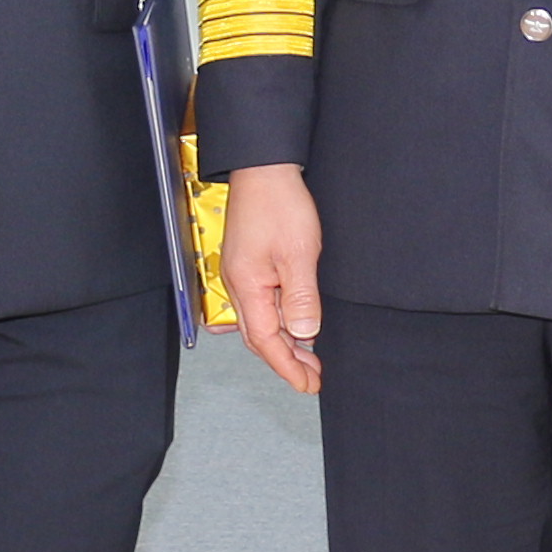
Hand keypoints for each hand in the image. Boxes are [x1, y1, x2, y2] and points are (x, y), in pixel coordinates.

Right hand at [223, 164, 325, 395]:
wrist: (264, 167)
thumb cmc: (279, 204)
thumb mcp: (299, 253)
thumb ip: (301, 297)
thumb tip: (304, 334)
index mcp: (247, 286)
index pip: (266, 341)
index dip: (287, 367)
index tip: (308, 384)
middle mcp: (238, 285)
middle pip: (259, 337)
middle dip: (285, 361)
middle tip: (313, 377)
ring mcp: (241, 274)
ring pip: (259, 322)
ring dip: (283, 343)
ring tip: (309, 357)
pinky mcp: (248, 264)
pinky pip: (261, 305)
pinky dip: (279, 322)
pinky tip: (295, 323)